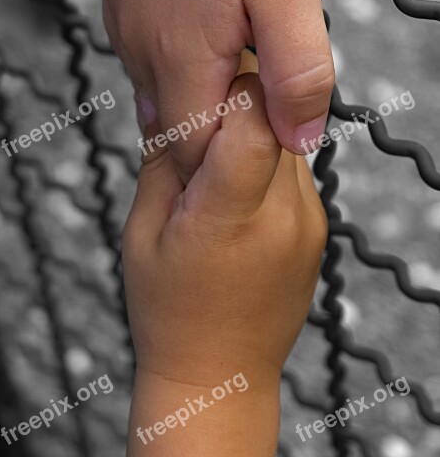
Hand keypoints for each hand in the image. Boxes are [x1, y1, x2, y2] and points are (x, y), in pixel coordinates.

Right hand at [103, 0, 333, 182]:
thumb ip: (297, 74)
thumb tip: (299, 140)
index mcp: (178, 58)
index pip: (194, 150)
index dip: (229, 160)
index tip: (263, 138)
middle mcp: (138, 49)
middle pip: (177, 125)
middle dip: (217, 128)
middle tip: (258, 96)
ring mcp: (124, 23)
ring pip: (163, 91)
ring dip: (201, 92)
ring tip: (238, 59)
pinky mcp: (123, 0)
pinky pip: (151, 55)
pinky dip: (182, 62)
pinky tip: (208, 31)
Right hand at [122, 67, 326, 455]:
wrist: (220, 375)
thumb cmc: (169, 311)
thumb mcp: (143, 232)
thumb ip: (161, 160)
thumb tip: (166, 100)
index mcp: (231, 214)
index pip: (254, 116)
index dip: (230, 85)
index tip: (202, 87)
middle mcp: (284, 214)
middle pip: (275, 120)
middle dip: (237, 105)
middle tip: (198, 124)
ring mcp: (309, 223)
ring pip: (286, 141)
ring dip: (252, 135)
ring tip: (214, 166)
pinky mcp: (317, 230)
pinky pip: (295, 172)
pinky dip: (267, 163)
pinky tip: (236, 192)